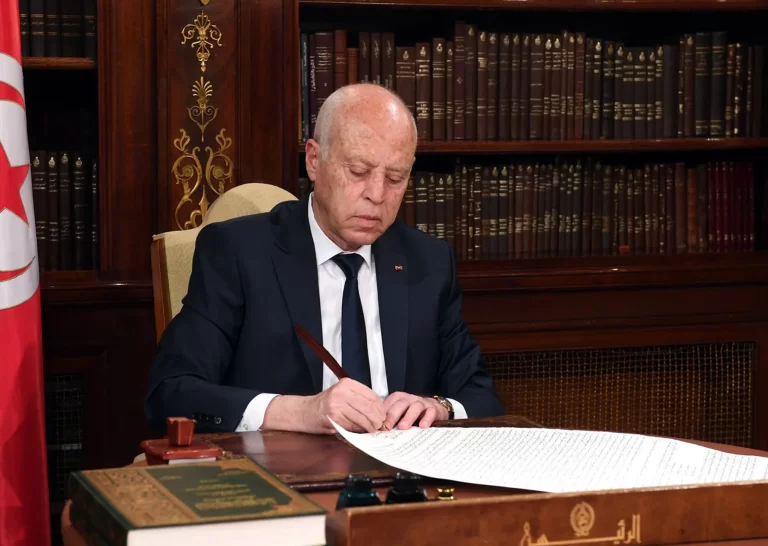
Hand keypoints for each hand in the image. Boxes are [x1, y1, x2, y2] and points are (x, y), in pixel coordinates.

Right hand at [263, 378, 386, 434]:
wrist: (304, 412)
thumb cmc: (325, 405)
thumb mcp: (343, 395)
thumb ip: (359, 400)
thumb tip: (379, 412)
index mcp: (347, 384)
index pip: (372, 395)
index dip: (380, 408)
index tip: (383, 416)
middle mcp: (342, 391)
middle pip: (369, 406)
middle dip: (377, 419)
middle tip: (379, 426)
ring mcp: (337, 403)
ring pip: (362, 417)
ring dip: (369, 426)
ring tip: (371, 430)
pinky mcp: (333, 416)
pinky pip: (352, 425)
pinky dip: (358, 430)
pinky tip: (359, 431)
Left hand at [383, 392, 448, 430]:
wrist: (434, 409)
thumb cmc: (413, 413)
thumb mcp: (401, 413)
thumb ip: (390, 419)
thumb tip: (377, 430)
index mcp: (399, 398)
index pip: (389, 403)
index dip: (383, 414)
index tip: (378, 425)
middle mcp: (410, 399)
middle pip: (400, 404)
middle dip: (392, 416)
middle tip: (387, 427)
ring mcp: (422, 403)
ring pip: (415, 407)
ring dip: (408, 417)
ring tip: (403, 427)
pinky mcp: (433, 408)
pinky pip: (430, 412)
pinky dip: (427, 418)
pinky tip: (423, 426)